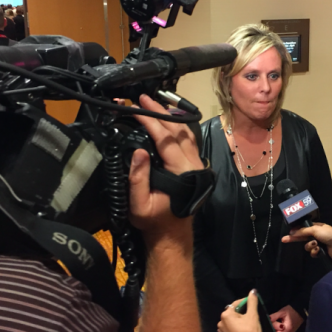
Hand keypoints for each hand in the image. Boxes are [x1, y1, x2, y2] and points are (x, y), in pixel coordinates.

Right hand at [128, 94, 203, 243]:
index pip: (165, 138)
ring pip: (185, 132)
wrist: (172, 234)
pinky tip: (167, 118)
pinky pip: (188, 139)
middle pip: (177, 130)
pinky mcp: (195, 164)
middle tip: (142, 98)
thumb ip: (138, 179)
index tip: (135, 108)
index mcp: (181, 170)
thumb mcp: (139, 205)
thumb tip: (138, 150)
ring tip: (152, 103)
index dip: (150, 120)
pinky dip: (177, 125)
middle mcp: (193, 163)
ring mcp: (196, 162)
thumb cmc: (154, 221)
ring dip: (169, 116)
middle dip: (159, 112)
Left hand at [217, 291, 261, 331]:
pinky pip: (231, 327)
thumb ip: (252, 302)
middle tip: (252, 314)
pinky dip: (237, 326)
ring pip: (233, 320)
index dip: (246, 302)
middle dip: (243, 312)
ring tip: (249, 322)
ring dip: (240, 319)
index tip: (254, 303)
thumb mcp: (253, 316)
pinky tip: (245, 329)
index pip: (236, 303)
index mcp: (226, 314)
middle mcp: (221, 321)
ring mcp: (222, 330)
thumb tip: (253, 291)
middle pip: (234, 312)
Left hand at [269, 305, 302, 331]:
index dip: (272, 326)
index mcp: (287, 328)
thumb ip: (274, 316)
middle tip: (273, 323)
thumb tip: (267, 319)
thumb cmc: (291, 311)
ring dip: (277, 331)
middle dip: (274, 330)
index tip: (271, 321)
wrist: (299, 312)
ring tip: (277, 325)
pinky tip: (279, 328)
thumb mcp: (282, 311)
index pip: (277, 331)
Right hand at [282, 223, 331, 262]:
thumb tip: (292, 232)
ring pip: (307, 246)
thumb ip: (303, 231)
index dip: (296, 230)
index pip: (303, 228)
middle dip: (295, 238)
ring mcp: (318, 243)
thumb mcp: (315, 230)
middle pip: (302, 236)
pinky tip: (319, 251)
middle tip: (284, 240)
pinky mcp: (320, 252)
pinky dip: (314, 252)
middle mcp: (316, 234)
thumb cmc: (329, 235)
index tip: (288, 233)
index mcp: (316, 227)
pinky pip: (312, 252)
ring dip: (310, 246)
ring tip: (316, 245)